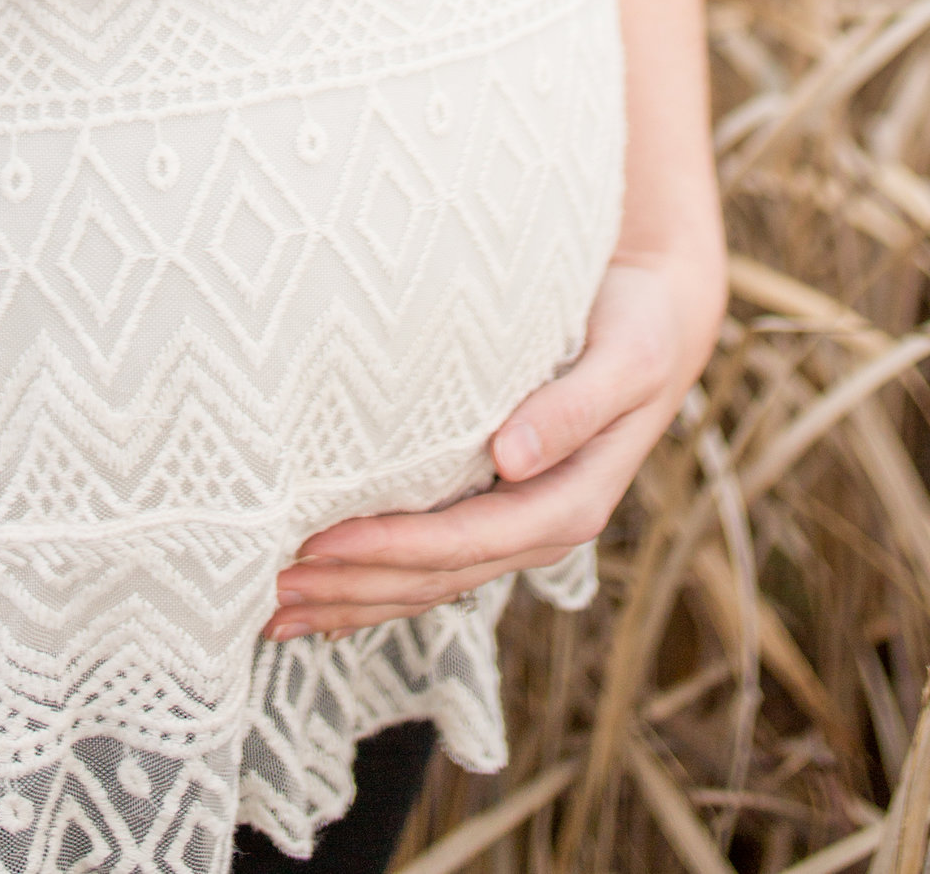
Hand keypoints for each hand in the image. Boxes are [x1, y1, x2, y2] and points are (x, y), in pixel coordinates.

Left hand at [264, 248, 725, 639]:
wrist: (661, 318)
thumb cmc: (638, 326)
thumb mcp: (624, 359)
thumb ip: (571, 409)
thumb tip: (509, 459)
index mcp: (568, 502)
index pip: (464, 542)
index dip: (390, 550)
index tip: (319, 546)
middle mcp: (540, 526)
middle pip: (435, 579)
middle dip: (352, 590)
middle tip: (268, 595)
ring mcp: (517, 523)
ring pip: (427, 582)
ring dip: (352, 600)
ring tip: (273, 611)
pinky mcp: (498, 506)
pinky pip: (433, 561)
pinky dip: (376, 582)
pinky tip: (324, 599)